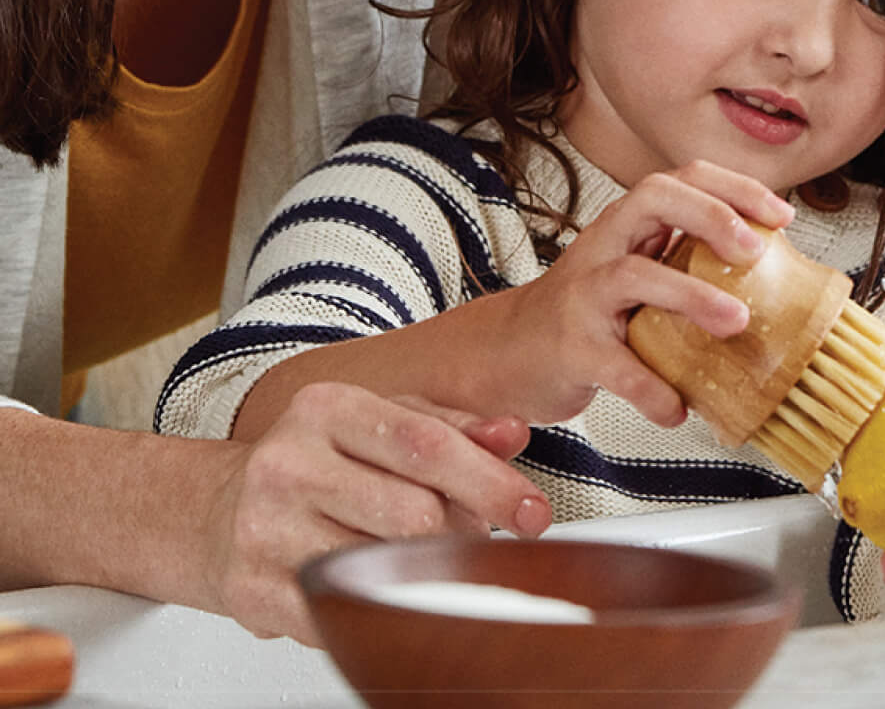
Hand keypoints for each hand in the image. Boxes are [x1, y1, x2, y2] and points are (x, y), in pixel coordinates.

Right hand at [203, 384, 551, 643]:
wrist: (214, 514)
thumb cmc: (313, 463)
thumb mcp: (376, 424)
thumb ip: (449, 426)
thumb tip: (512, 434)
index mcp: (326, 408)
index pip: (425, 445)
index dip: (489, 482)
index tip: (534, 512)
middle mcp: (289, 461)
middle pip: (414, 514)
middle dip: (460, 534)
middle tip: (469, 541)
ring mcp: (266, 529)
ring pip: (383, 567)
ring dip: (425, 574)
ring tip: (424, 560)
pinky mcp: (254, 590)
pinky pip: (344, 613)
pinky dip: (377, 608)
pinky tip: (379, 589)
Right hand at [491, 161, 793, 426]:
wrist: (507, 352)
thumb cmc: (586, 313)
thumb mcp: (636, 272)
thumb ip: (685, 265)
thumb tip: (771, 280)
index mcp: (628, 225)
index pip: (682, 178)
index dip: (735, 188)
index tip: (781, 215)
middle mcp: (604, 247)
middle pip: (653, 199)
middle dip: (711, 215)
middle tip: (755, 251)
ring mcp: (583, 295)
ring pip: (634, 275)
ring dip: (691, 295)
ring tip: (736, 321)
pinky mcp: (570, 347)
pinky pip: (616, 366)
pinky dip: (652, 388)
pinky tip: (678, 406)